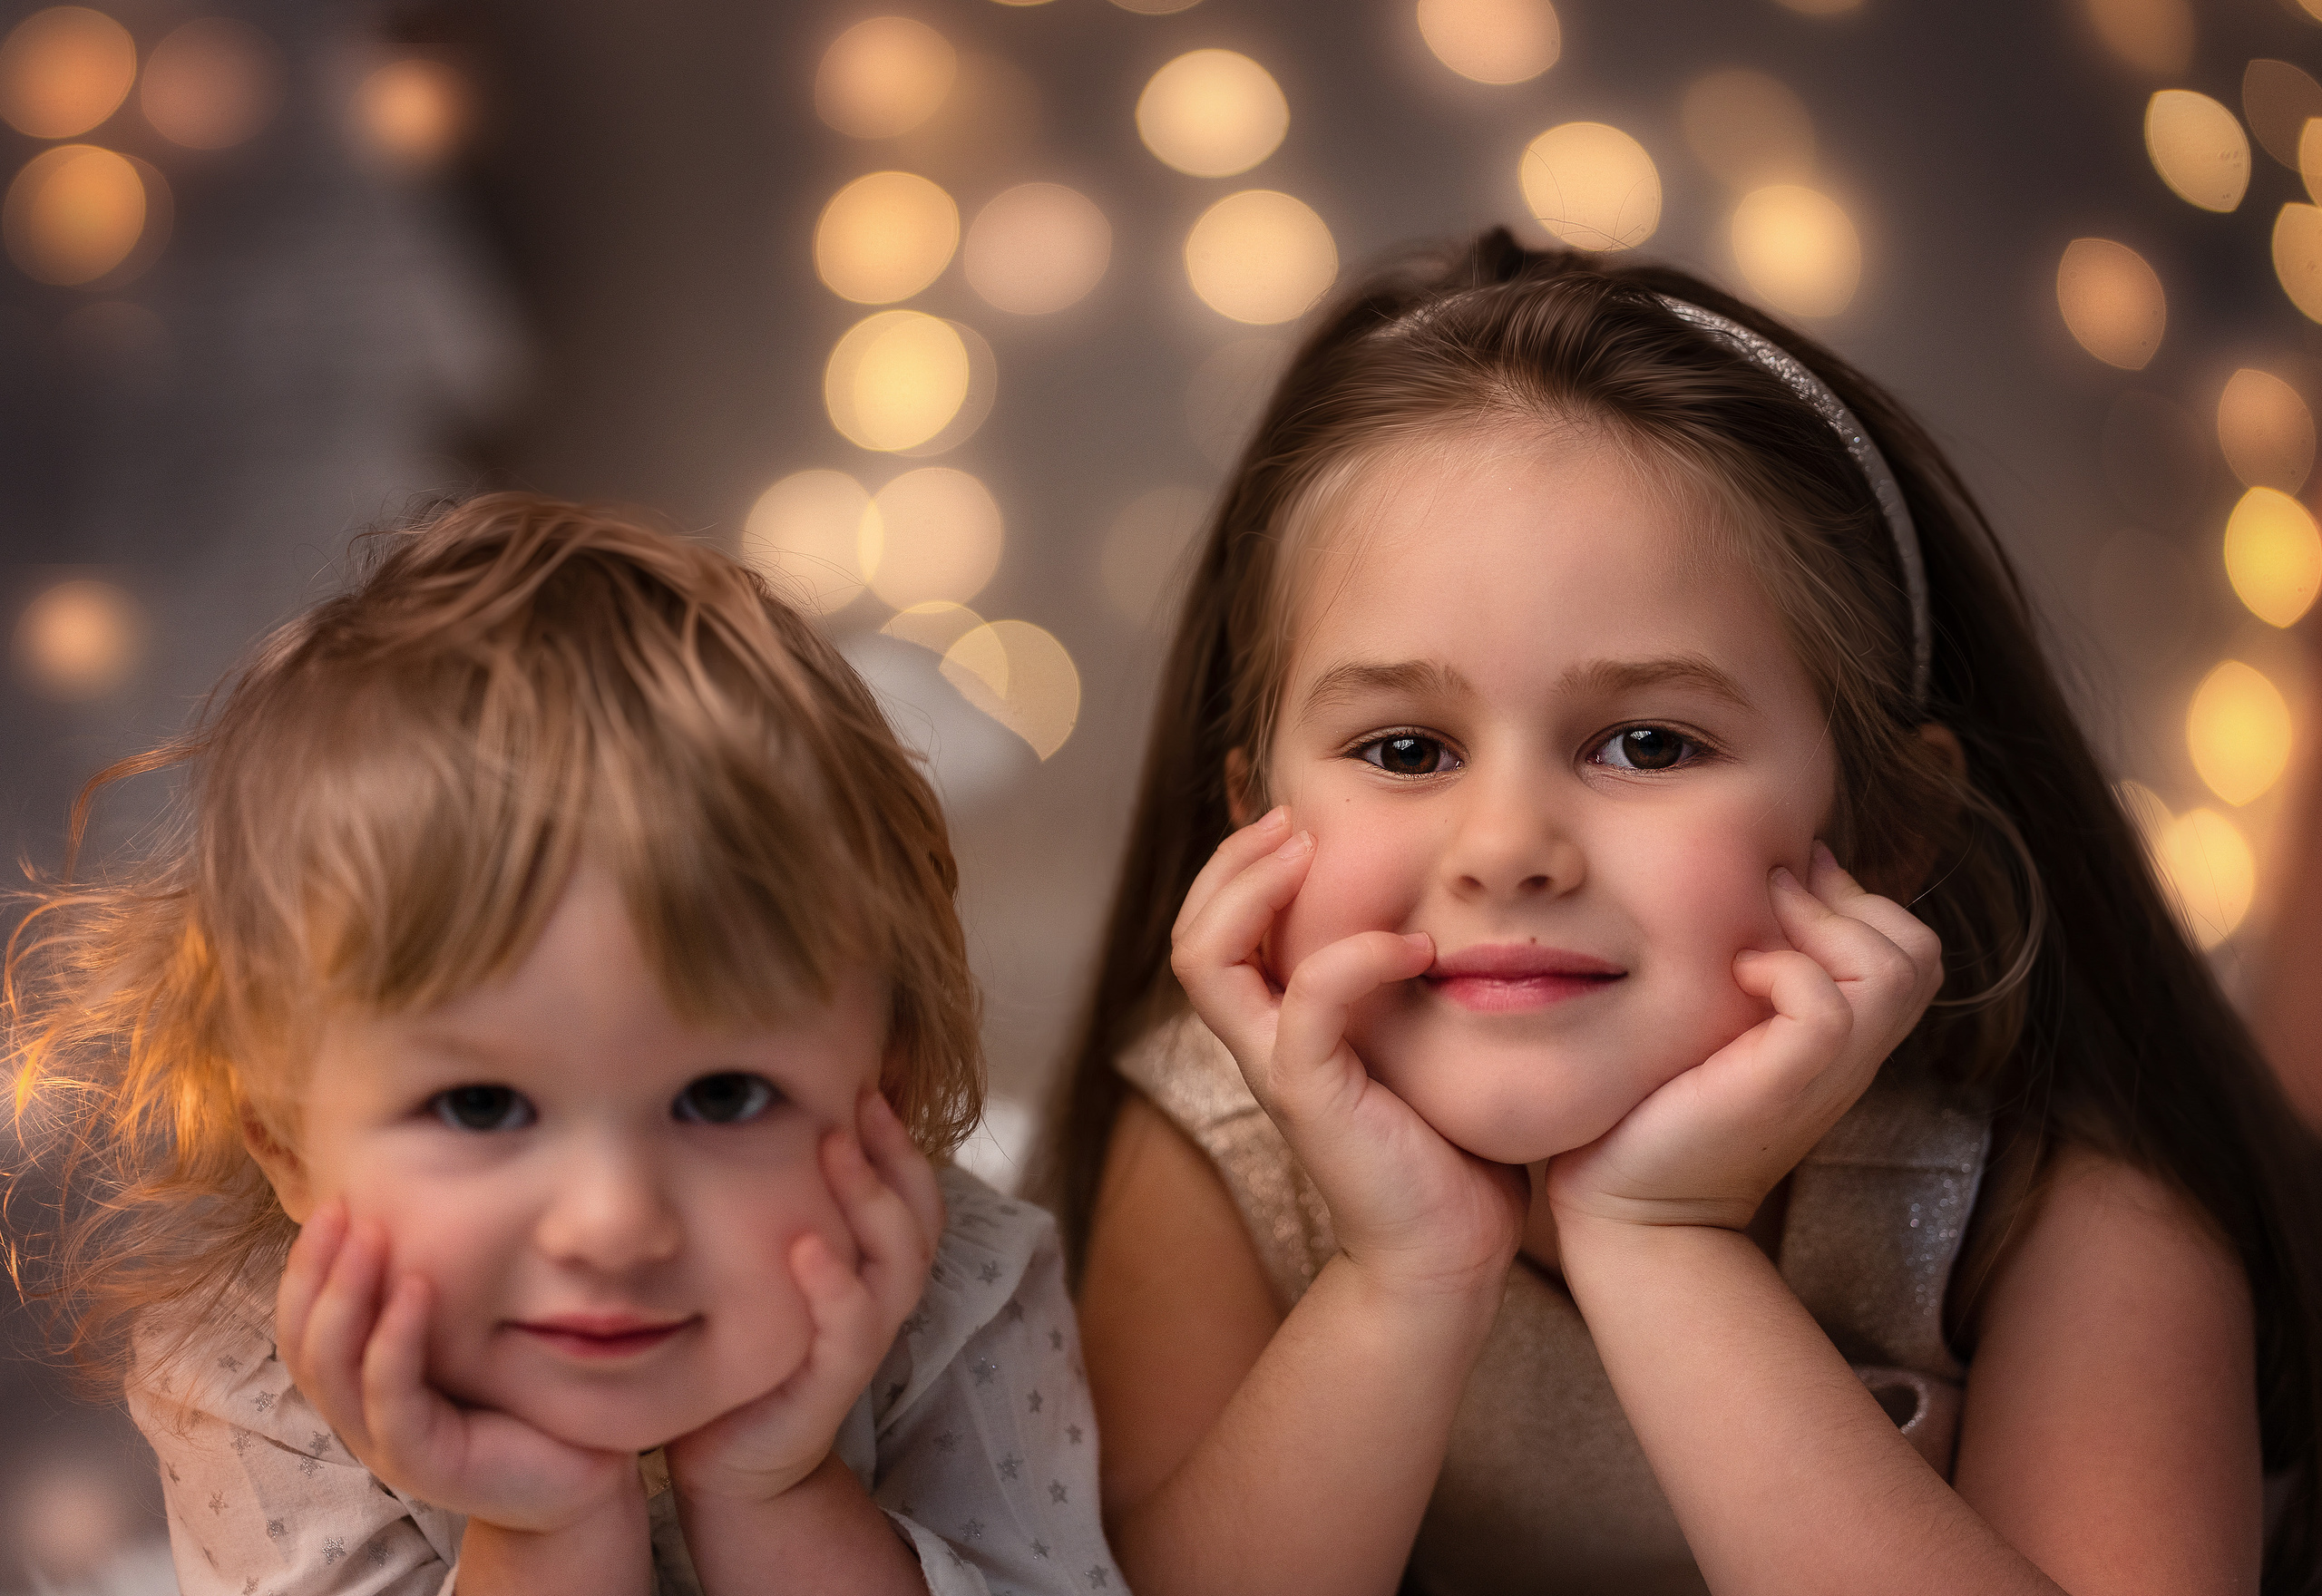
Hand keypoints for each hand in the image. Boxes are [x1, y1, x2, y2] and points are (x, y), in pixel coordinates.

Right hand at [276, 1202, 638, 1533]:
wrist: (581, 1472)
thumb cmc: (525, 1395)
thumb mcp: (471, 1334)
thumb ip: (440, 1289)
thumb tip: (425, 1201)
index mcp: (363, 1382)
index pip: (304, 1323)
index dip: (309, 1264)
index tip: (333, 1201)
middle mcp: (360, 1414)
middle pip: (303, 1342)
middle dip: (315, 1270)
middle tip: (340, 1209)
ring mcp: (383, 1442)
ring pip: (332, 1369)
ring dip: (346, 1295)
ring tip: (371, 1236)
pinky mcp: (420, 1463)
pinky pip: (390, 1398)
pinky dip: (396, 1339)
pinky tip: (418, 1287)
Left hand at [663, 1090, 941, 1505]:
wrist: (730, 1454)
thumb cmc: (746, 1344)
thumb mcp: (764, 1261)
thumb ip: (775, 1201)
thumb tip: (746, 1111)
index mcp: (872, 1266)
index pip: (912, 1191)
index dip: (898, 1138)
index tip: (865, 1082)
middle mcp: (880, 1297)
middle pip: (919, 1214)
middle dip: (893, 1151)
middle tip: (859, 1097)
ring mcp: (863, 1339)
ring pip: (900, 1260)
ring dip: (872, 1199)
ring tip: (837, 1146)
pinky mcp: (834, 1381)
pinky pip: (853, 1327)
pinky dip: (835, 1284)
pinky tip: (805, 1245)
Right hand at [1171, 808, 1527, 1299]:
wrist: (1447, 1249)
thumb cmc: (1444, 1140)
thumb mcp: (1417, 1033)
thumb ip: (1405, 975)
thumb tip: (1448, 895)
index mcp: (1274, 1022)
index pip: (1213, 927)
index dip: (1238, 865)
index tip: (1301, 820)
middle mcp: (1258, 1040)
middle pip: (1190, 932)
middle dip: (1233, 861)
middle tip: (1294, 821)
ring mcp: (1276, 1068)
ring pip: (1206, 958)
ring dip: (1251, 887)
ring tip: (1310, 850)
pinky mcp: (1311, 1097)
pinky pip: (1305, 1005)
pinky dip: (1353, 957)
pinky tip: (1414, 946)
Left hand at [1546, 842, 1942, 1235]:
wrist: (1630, 1204)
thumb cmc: (1656, 1105)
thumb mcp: (1719, 1020)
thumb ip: (1757, 966)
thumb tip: (1772, 874)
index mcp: (1846, 1039)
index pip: (1909, 945)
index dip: (1857, 898)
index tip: (1785, 881)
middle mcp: (1852, 1056)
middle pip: (1917, 949)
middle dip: (1852, 900)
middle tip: (1773, 896)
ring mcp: (1826, 1074)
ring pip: (1893, 967)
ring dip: (1825, 924)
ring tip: (1754, 939)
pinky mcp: (1784, 1085)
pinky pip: (1826, 1006)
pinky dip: (1786, 971)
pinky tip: (1735, 977)